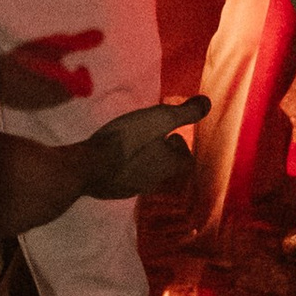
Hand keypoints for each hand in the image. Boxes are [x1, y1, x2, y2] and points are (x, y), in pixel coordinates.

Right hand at [81, 93, 207, 198]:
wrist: (88, 168)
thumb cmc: (126, 141)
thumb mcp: (158, 119)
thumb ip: (183, 113)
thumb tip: (208, 103)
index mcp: (168, 166)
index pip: (186, 160)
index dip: (182, 147)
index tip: (171, 134)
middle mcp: (154, 182)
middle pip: (165, 168)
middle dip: (162, 153)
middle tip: (152, 136)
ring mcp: (131, 189)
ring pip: (144, 174)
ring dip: (143, 161)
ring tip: (132, 145)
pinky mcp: (112, 191)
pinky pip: (124, 179)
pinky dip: (123, 169)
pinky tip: (112, 158)